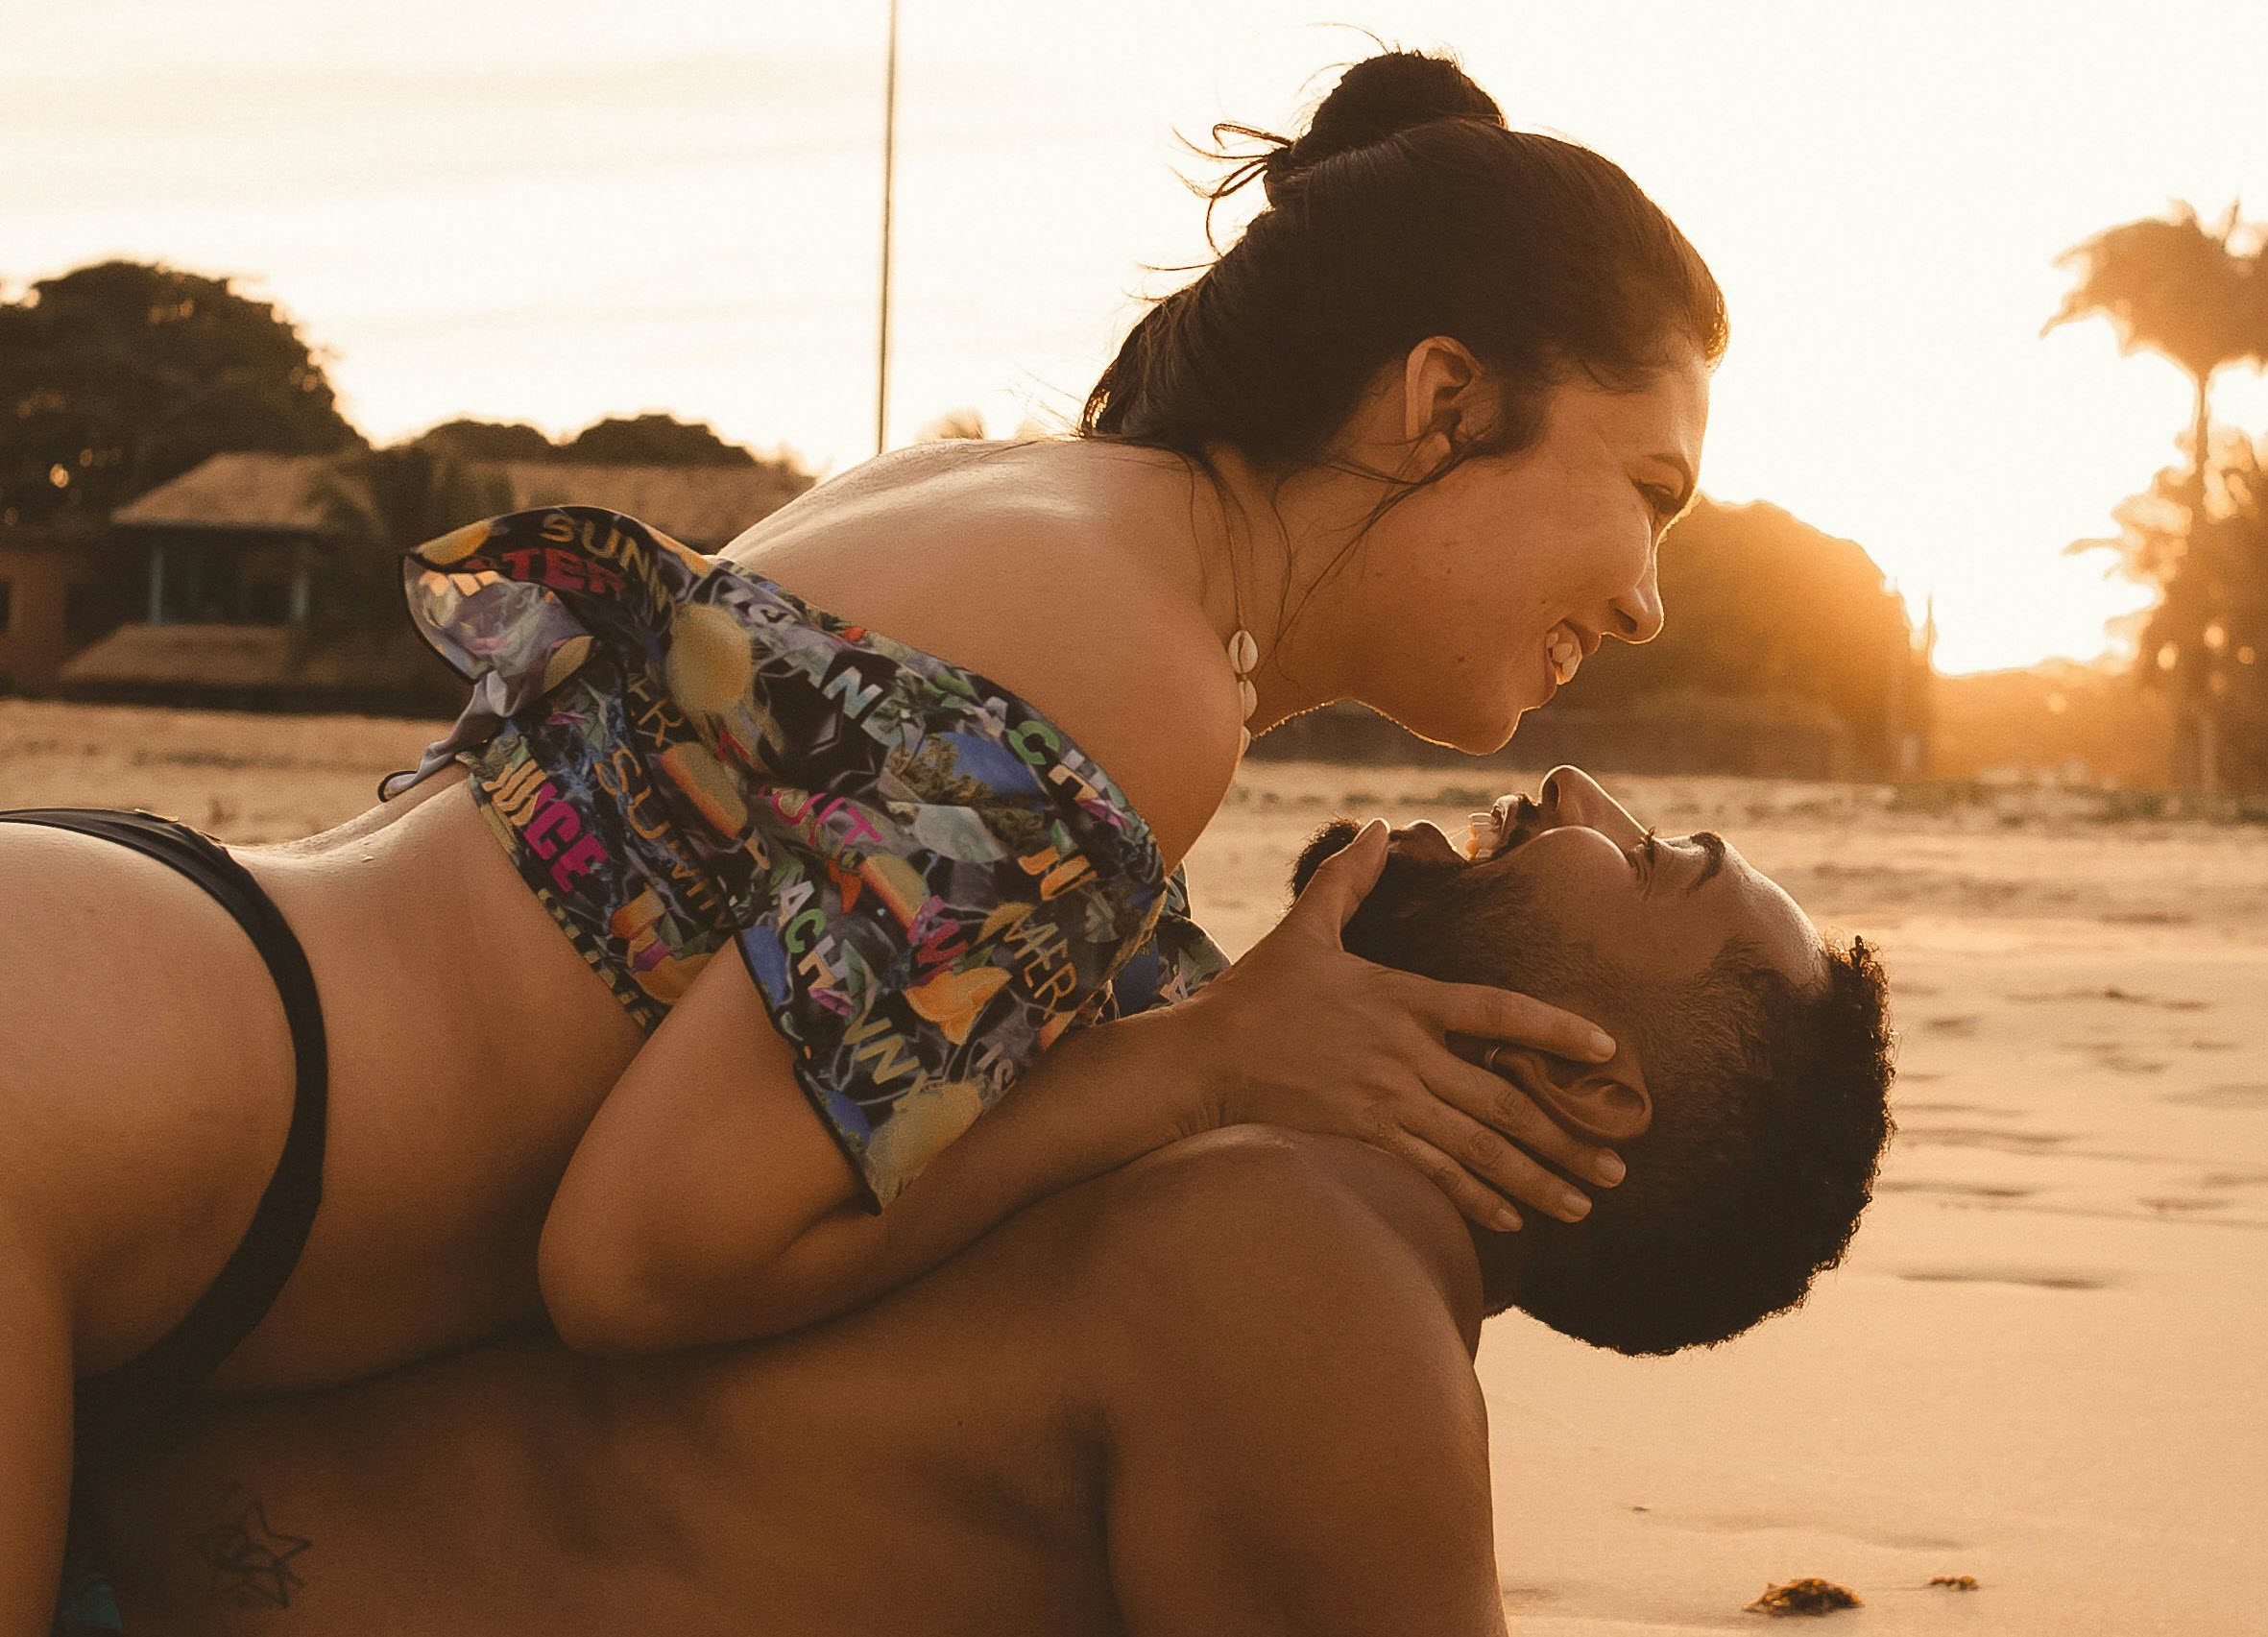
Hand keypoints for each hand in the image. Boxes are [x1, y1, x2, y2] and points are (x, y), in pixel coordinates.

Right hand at [1171, 819, 1621, 1228]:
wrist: (1203, 1059)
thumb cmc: (1256, 994)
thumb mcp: (1304, 928)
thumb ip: (1347, 879)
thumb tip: (1377, 826)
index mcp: (1403, 999)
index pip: (1498, 1012)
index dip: (1556, 1030)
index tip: (1607, 1051)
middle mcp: (1406, 1054)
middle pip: (1504, 1099)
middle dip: (1566, 1135)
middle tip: (1618, 1163)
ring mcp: (1387, 1102)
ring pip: (1478, 1147)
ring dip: (1537, 1178)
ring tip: (1585, 1202)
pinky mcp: (1364, 1138)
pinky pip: (1434, 1175)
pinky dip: (1478, 1199)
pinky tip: (1515, 1223)